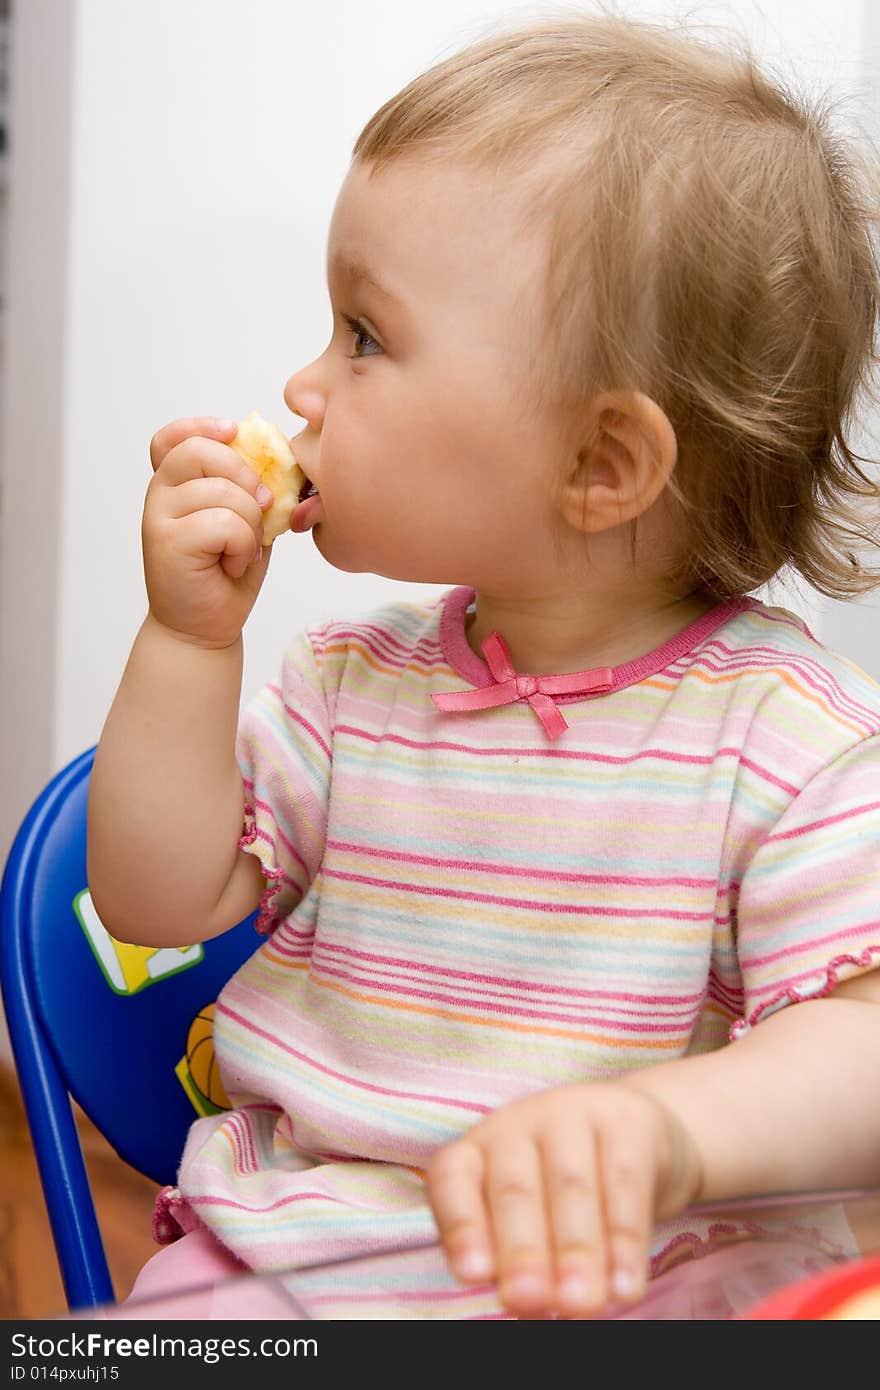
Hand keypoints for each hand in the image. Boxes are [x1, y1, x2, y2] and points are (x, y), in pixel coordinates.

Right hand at [143, 417, 276, 648]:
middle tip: (261, 509)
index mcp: (176, 484)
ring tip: (241, 551)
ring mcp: (158, 517)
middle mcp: (160, 494)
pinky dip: (243, 546)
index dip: (202, 426)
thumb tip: (276, 458)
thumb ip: (250, 490)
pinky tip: (233, 564)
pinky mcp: (166, 542)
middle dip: (246, 476)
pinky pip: (224, 523)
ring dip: (250, 525)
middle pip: (203, 451)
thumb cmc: (226, 574)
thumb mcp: (246, 521)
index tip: (232, 431)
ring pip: (224, 492)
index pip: (173, 438)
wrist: (204, 628)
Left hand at [426, 1080, 701, 1318]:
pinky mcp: (627, 1121)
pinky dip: (625, 1241)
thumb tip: (526, 1308)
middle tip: (528, 1301)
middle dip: (521, 1251)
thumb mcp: (524, 1220)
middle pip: (515, 1190)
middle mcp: (517, 1126)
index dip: (461, 1226)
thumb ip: (513, 1260)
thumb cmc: (557, 1194)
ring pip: (571, 1187)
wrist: (634, 1136)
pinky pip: (626, 1184)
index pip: (453, 1179)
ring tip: (579, 1304)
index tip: (471, 1275)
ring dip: (575, 1251)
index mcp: (477, 1149)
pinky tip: (625, 1286)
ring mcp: (572, 1115)